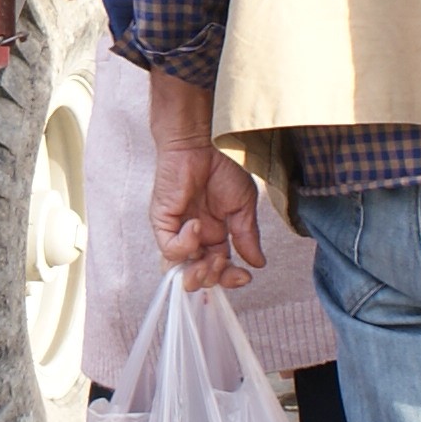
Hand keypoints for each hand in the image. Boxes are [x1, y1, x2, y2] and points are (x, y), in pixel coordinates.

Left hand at [152, 139, 263, 290]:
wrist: (204, 143)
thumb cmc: (223, 167)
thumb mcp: (243, 206)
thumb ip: (247, 235)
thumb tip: (258, 263)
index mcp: (215, 236)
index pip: (220, 268)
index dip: (231, 278)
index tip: (245, 276)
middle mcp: (195, 237)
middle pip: (200, 274)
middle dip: (213, 278)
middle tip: (224, 267)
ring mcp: (177, 231)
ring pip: (180, 268)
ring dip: (197, 272)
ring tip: (212, 261)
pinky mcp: (163, 221)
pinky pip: (170, 247)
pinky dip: (185, 245)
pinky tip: (198, 227)